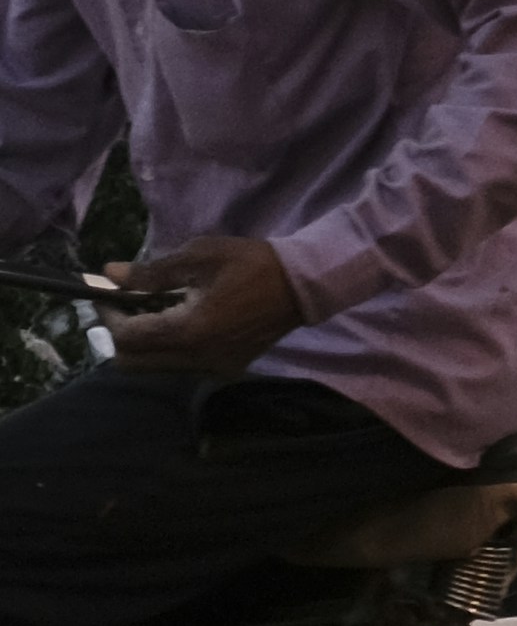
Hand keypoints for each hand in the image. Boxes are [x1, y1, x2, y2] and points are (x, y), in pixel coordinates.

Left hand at [101, 236, 300, 373]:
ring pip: (155, 367)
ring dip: (143, 342)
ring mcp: (211, 369)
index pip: (128, 336)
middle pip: (133, 363)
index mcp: (189, 331)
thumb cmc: (251, 263)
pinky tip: (178, 319)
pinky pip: (180, 366)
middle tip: (123, 304)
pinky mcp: (224, 369)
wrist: (302, 285)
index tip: (106, 293)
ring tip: (151, 309)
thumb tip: (110, 273)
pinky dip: (167, 347)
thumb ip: (153, 271)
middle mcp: (196, 359)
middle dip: (120, 334)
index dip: (109, 315)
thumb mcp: (200, 256)